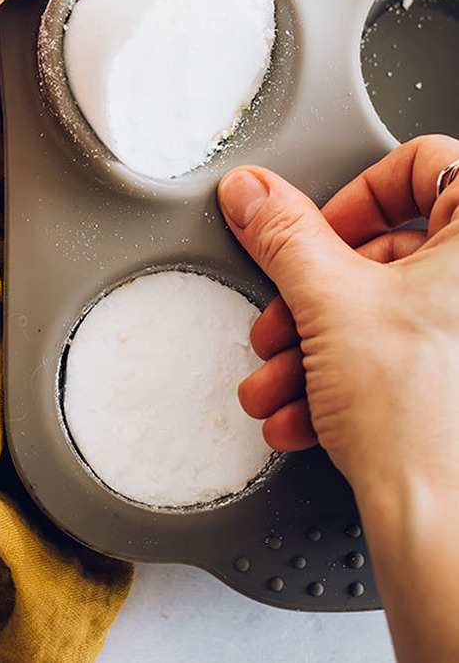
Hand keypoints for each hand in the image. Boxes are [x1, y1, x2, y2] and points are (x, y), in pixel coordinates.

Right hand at [217, 137, 458, 662]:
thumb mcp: (327, 301)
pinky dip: (342, 378)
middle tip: (283, 318)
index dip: (357, 196)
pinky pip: (399, 356)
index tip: (318, 234)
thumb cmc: (424, 419)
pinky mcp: (458, 383)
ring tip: (280, 379)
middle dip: (314, 294)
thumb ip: (282, 234)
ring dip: (314, 344)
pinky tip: (304, 411)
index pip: (421, 164)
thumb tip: (253, 193)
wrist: (442, 527)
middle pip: (390, 250)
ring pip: (384, 311)